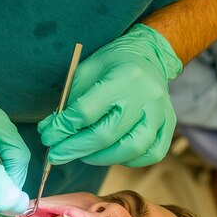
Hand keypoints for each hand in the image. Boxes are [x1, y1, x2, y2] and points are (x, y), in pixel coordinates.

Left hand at [38, 24, 181, 167]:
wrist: (148, 57)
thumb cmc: (111, 66)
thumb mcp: (84, 73)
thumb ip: (68, 103)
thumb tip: (50, 132)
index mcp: (124, 77)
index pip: (86, 112)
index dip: (63, 128)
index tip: (48, 136)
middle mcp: (146, 97)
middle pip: (106, 134)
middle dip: (75, 148)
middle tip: (56, 155)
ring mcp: (160, 113)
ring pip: (130, 149)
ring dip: (99, 157)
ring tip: (82, 154)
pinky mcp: (168, 126)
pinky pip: (150, 154)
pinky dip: (127, 160)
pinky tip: (110, 153)